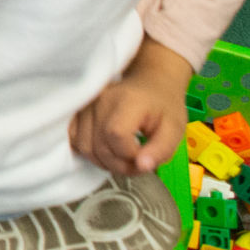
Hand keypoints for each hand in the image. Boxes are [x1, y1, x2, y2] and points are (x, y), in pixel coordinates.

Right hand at [71, 40, 194, 176]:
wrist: (149, 82)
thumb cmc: (163, 106)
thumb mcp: (174, 130)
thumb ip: (161, 150)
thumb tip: (143, 167)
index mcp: (127, 102)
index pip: (116, 135)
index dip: (129, 155)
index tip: (144, 158)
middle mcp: (101, 100)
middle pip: (98, 145)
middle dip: (119, 164)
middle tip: (136, 165)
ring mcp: (86, 104)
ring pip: (84, 145)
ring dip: (103, 161)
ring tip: (123, 159)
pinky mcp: (78, 109)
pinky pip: (74, 138)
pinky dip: (89, 151)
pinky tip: (106, 150)